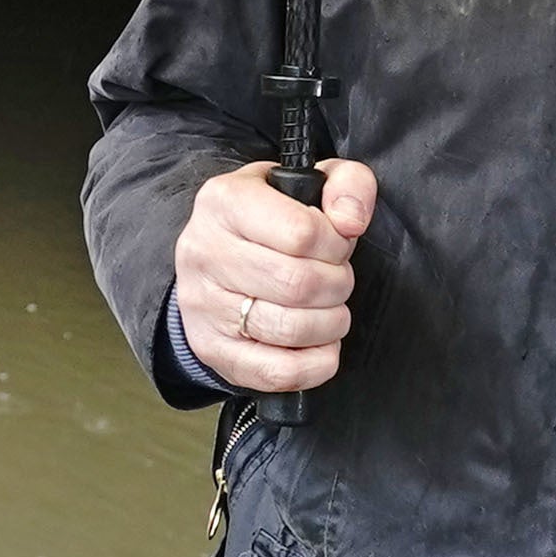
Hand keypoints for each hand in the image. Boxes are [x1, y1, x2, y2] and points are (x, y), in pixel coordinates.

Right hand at [174, 159, 377, 394]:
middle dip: (337, 284)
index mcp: (225, 202)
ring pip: (291, 329)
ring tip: (328, 308)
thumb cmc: (267, 220)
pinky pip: (277, 372)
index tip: (335, 245)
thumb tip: (351, 221)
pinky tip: (319, 343)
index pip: (301, 232)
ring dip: (331, 323)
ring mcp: (204, 305)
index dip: (336, 244)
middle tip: (335, 278)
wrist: (212, 256)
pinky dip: (315, 363)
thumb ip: (347, 184)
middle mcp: (205, 252)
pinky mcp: (212, 348)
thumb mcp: (307, 184)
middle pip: (299, 284)